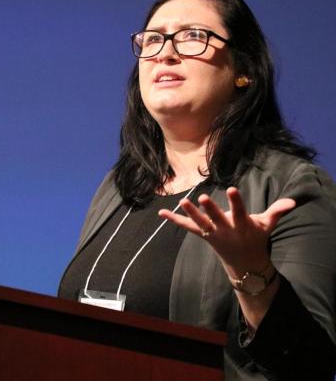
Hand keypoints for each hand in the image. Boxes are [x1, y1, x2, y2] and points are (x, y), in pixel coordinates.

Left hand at [158, 187, 295, 274]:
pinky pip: (187, 227)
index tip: (232, 189)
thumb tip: (292, 201)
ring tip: (182, 201)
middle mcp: (226, 230)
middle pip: (217, 218)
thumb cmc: (256, 237)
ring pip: (200, 223)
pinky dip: (174, 220)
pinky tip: (161, 212)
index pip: (239, 211)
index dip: (235, 201)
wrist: (245, 264)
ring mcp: (213, 233)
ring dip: (191, 213)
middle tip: (203, 197)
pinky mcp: (203, 235)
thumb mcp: (267, 225)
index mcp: (242, 225)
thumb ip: (277, 212)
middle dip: (210, 209)